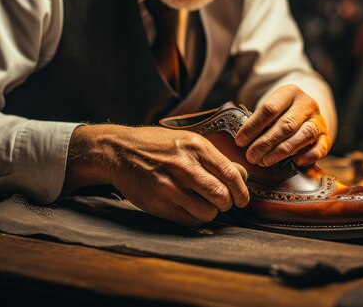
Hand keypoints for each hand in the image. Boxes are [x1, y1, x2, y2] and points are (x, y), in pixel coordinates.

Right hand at [65, 124, 248, 226]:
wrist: (120, 152)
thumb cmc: (158, 146)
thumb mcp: (188, 140)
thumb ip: (213, 157)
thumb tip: (241, 175)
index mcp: (195, 147)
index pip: (231, 175)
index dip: (242, 191)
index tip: (243, 199)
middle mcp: (184, 167)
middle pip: (222, 197)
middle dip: (228, 203)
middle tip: (223, 202)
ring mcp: (170, 187)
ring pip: (207, 213)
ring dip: (211, 212)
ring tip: (204, 204)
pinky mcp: (158, 204)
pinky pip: (189, 221)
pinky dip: (195, 218)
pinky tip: (189, 208)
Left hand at [235, 85, 331, 166]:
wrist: (306, 112)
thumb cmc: (281, 114)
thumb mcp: (271, 110)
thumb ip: (259, 122)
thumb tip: (243, 141)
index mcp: (289, 92)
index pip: (269, 108)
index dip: (253, 126)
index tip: (240, 142)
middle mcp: (307, 104)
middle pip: (286, 124)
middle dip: (266, 142)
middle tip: (251, 156)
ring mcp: (318, 120)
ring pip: (304, 135)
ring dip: (283, 151)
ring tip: (266, 161)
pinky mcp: (326, 136)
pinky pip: (321, 147)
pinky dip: (309, 156)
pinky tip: (295, 162)